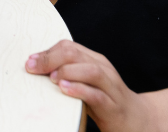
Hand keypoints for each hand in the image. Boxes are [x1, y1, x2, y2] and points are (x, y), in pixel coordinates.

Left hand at [27, 40, 156, 131]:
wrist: (138, 120)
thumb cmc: (105, 101)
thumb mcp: (86, 84)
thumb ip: (68, 74)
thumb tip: (36, 70)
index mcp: (95, 61)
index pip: (69, 47)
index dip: (47, 52)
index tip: (29, 62)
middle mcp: (104, 70)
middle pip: (76, 54)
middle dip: (51, 59)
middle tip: (33, 68)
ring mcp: (110, 88)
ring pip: (90, 70)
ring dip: (67, 72)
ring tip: (52, 78)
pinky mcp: (113, 107)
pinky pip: (97, 95)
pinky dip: (80, 90)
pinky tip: (65, 90)